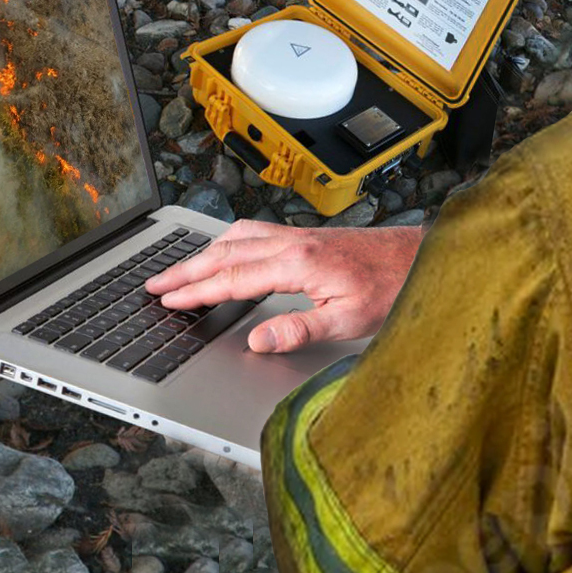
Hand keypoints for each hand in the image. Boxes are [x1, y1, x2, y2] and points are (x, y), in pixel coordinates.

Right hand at [144, 219, 423, 352]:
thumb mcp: (348, 322)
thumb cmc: (389, 289)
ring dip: (203, 253)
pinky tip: (224, 249)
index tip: (168, 298)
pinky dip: (227, 241)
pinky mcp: (304, 235)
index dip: (196, 291)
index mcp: (296, 264)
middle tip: (154, 282)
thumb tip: (257, 341)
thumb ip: (299, 330)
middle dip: (185, 269)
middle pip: (225, 254)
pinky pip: (254, 232)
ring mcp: (296, 235)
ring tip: (178, 268)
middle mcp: (291, 243)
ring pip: (236, 238)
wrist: (417, 259)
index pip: (232, 279)